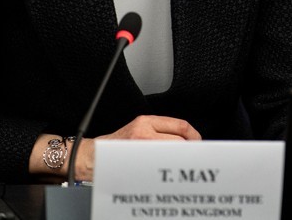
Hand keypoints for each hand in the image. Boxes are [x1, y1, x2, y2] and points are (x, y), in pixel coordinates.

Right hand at [73, 115, 200, 180]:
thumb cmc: (116, 146)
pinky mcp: (136, 161)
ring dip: (180, 159)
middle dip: (189, 150)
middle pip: (179, 141)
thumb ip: (160, 131)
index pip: (180, 126)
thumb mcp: (138, 129)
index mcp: (146, 121)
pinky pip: (160, 164)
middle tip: (193, 157)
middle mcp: (144, 131)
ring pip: (172, 153)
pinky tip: (169, 171)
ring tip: (182, 164)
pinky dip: (167, 167)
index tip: (198, 143)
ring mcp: (140, 147)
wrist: (94, 156)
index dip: (194, 135)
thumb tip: (185, 140)